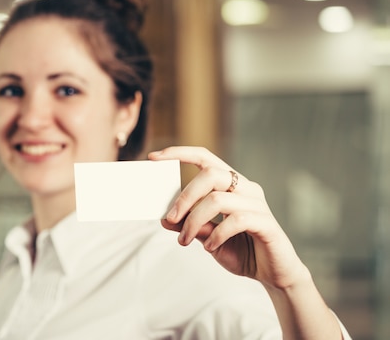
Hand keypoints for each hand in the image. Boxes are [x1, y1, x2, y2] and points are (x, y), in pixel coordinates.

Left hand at [149, 146, 308, 290]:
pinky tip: (210, 247)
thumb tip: (164, 218)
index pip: (205, 157)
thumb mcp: (207, 238)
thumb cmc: (242, 250)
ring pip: (218, 199)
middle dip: (185, 197)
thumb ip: (189, 225)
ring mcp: (258, 204)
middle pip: (210, 174)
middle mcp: (246, 188)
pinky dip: (217, 234)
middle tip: (171, 219)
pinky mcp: (266, 223)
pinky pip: (236, 220)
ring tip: (185, 240)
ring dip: (194, 221)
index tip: (154, 157)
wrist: (273, 275)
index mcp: (231, 184)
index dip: (180, 153)